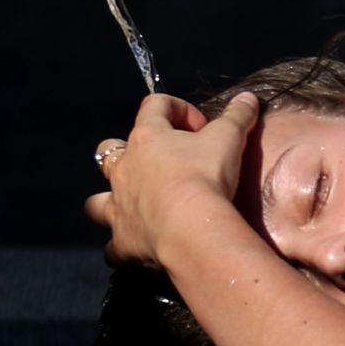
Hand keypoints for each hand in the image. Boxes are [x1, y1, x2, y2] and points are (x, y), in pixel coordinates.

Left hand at [83, 91, 255, 266]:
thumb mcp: (229, 139)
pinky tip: (135, 247)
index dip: (178, 110)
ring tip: (133, 206)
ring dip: (110, 202)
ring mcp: (118, 207)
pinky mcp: (123, 241)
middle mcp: (124, 170)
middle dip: (126, 152)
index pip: (154, 106)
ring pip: (96, 201)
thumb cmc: (205, 176)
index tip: (201, 128)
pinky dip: (120, 247)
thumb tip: (248, 98)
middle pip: (109, 150)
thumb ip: (237, 116)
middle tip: (158, 163)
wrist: (190, 230)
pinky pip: (113, 248)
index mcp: (147, 138)